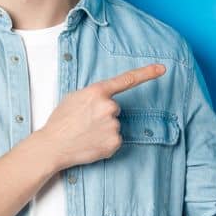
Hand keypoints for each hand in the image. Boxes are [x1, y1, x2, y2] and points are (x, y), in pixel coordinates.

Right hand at [35, 63, 167, 170]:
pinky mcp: (115, 142)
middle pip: (115, 108)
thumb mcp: (75, 98)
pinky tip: (91, 142)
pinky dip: (105, 142)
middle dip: (102, 114)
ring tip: (85, 133)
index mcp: (98, 92)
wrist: (52, 146)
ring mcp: (114, 125)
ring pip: (115, 125)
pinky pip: (115, 139)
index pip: (127, 80)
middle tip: (84, 122)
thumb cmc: (61, 121)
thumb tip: (106, 99)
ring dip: (103, 129)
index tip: (162, 69)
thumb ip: (94, 95)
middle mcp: (109, 107)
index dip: (147, 73)